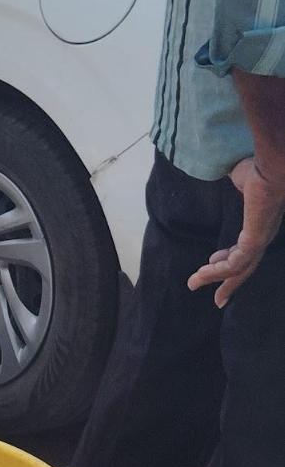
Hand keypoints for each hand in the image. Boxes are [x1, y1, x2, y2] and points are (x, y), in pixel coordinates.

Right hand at [188, 155, 284, 305]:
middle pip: (245, 267)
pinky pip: (234, 264)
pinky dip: (217, 272)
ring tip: (193, 283)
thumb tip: (226, 172)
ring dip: (214, 278)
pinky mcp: (255, 240)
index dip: (229, 258)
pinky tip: (202, 274)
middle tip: (218, 300)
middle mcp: (263, 234)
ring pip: (237, 269)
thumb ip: (233, 183)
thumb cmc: (261, 166)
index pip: (246, 247)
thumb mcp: (240, 177)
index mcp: (261, 222)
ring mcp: (260, 239)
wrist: (273, 165)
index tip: (212, 259)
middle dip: (230, 284)